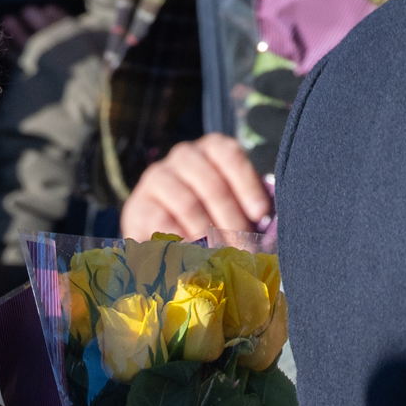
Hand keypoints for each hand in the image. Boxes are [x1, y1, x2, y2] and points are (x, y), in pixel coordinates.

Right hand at [120, 133, 269, 243]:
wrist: (157, 232)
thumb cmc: (205, 216)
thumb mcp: (230, 206)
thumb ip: (248, 208)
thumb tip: (267, 225)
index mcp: (210, 149)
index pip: (230, 155)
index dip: (248, 185)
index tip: (261, 215)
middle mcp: (183, 155)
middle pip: (211, 184)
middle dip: (231, 220)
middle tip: (244, 248)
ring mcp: (157, 177)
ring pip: (188, 204)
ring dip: (209, 235)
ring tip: (222, 256)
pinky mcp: (138, 205)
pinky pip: (163, 224)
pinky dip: (182, 242)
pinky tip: (195, 257)